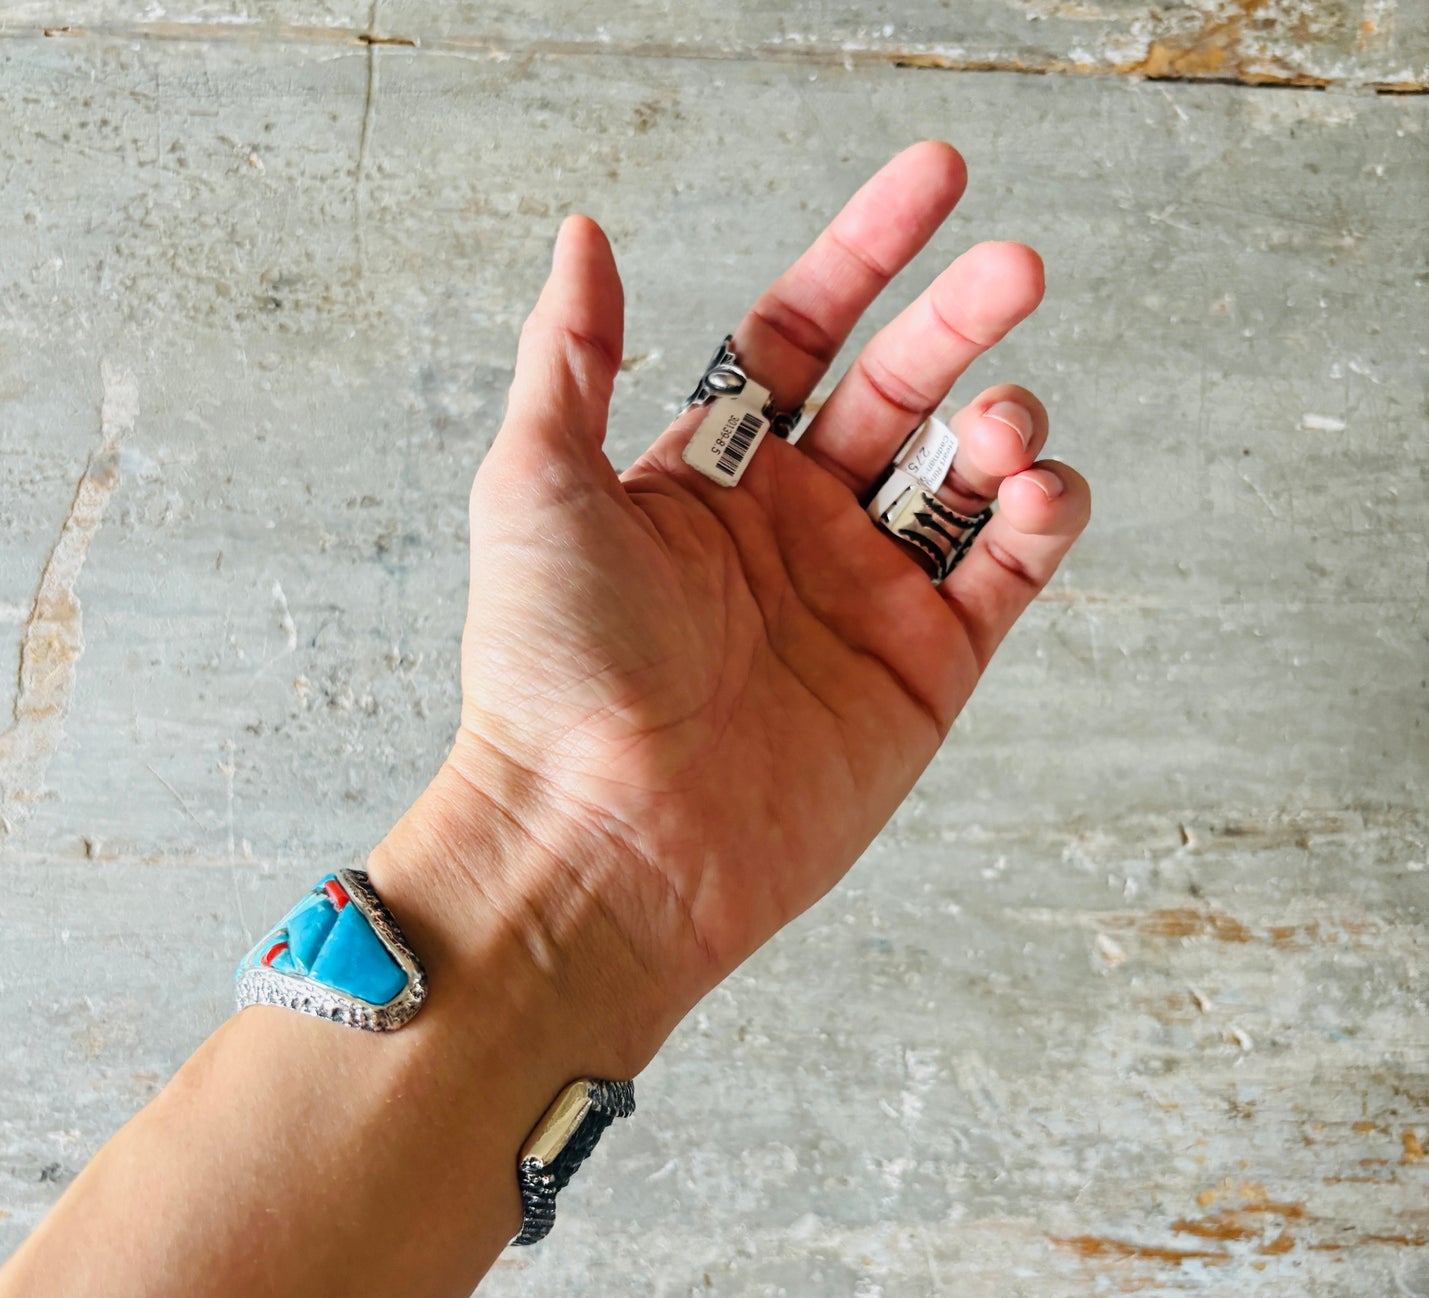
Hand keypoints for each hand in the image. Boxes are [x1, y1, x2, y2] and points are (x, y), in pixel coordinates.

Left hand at [372, 141, 1089, 1074]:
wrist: (604, 840)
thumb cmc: (551, 670)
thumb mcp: (536, 484)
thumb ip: (574, 355)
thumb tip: (584, 234)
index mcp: (709, 477)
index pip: (803, 333)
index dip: (866, 251)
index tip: (937, 179)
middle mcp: (791, 530)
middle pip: (900, 391)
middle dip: (960, 320)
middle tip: (1016, 266)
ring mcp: (863, 599)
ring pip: (965, 478)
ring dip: (1004, 425)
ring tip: (1003, 421)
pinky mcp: (923, 673)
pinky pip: (1005, 572)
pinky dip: (1039, 519)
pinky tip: (1034, 490)